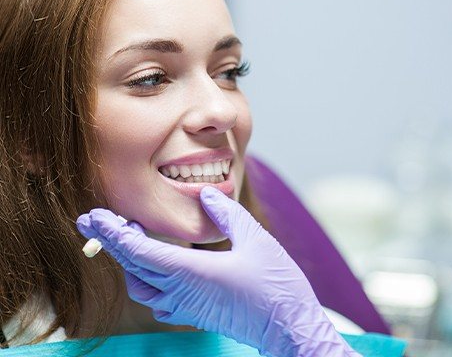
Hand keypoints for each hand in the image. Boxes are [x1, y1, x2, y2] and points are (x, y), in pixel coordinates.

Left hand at [77, 186, 359, 356]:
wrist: (288, 327)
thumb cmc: (276, 286)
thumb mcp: (255, 239)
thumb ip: (226, 214)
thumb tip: (205, 195)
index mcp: (191, 272)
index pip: (138, 251)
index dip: (112, 232)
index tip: (93, 216)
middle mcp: (181, 292)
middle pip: (132, 267)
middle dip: (110, 242)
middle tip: (95, 220)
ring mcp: (186, 307)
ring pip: (140, 286)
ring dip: (128, 262)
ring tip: (130, 237)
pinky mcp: (194, 315)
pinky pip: (157, 299)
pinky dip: (146, 279)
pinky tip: (157, 267)